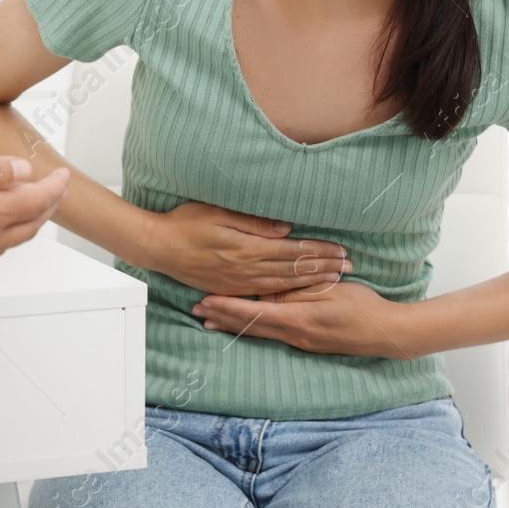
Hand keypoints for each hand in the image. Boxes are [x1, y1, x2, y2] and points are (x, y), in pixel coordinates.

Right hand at [0, 155, 69, 276]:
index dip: (55, 186)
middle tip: (53, 188)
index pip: (38, 200)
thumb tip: (23, 170)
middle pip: (32, 223)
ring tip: (29, 201)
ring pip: (14, 239)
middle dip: (48, 204)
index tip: (62, 175)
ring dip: (28, 219)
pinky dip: (4, 232)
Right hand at [135, 201, 352, 296]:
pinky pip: (266, 294)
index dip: (319, 252)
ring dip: (311, 281)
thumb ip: (254, 222)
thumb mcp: (218, 212)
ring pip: (284, 285)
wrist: (158, 247)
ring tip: (334, 279)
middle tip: (350, 266)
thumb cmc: (185, 223)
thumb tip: (286, 228)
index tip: (342, 251)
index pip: (292, 251)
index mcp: (246, 249)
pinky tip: (301, 291)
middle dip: (324, 268)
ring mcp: (238, 282)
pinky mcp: (230, 288)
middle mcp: (246, 270)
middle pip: (293, 270)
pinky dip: (289, 293)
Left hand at [190, 281, 415, 358]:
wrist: (386, 333)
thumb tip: (266, 292)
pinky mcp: (307, 343)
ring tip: (210, 320)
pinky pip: (272, 335)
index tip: (205, 300)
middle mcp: (294, 335)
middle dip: (222, 317)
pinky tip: (244, 326)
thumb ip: (296, 290)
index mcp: (298, 319)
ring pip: (259, 333)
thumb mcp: (328, 291)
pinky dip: (252, 328)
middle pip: (250, 327)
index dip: (227, 306)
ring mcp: (301, 343)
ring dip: (234, 325)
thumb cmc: (361, 306)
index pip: (253, 313)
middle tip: (196, 309)